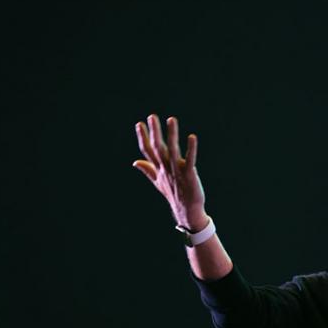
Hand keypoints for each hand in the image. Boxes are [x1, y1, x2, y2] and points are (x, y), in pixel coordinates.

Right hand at [133, 115, 206, 230]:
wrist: (186, 211)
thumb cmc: (173, 194)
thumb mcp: (158, 181)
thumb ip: (148, 170)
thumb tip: (135, 162)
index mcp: (158, 169)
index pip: (148, 151)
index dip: (143, 137)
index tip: (139, 123)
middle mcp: (166, 169)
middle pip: (157, 148)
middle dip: (154, 132)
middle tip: (151, 116)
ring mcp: (177, 172)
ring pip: (172, 151)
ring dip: (171, 135)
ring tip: (171, 119)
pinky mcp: (189, 175)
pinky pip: (190, 160)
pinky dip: (191, 149)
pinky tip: (192, 137)